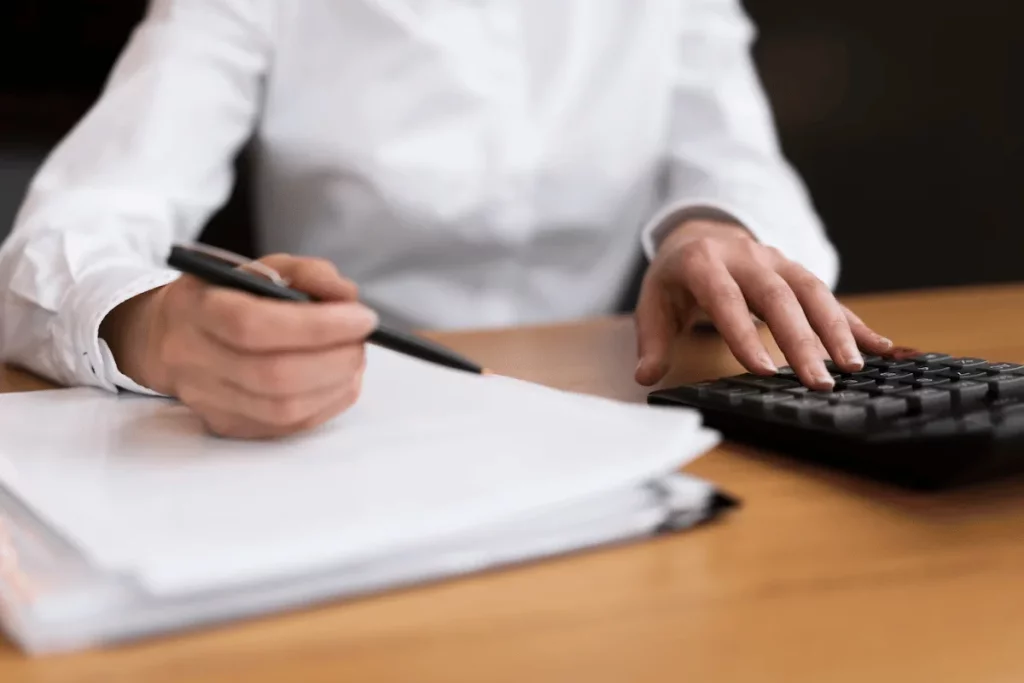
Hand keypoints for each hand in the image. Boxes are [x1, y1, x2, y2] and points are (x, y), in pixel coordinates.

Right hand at [101, 254, 378, 438]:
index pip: (255, 325)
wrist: (170, 337)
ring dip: (335, 385)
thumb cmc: (225, 297)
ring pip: (282, 409)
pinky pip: (286, 427)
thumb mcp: (260, 269)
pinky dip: (326, 405)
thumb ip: (307, 274)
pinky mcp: (227, 426)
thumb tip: (346, 298)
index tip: (362, 317)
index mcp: (196, 309)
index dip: (317, 325)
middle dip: (334, 359)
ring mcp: (207, 400)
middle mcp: (193, 359)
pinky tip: (339, 382)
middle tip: (362, 341)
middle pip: (273, 375)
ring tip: (354, 360)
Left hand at [634, 220, 892, 389]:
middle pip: (778, 297)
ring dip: (836, 330)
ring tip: (854, 367)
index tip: (764, 370)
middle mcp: (746, 257)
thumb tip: (647, 377)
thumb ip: (653, 341)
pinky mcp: (797, 272)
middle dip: (801, 340)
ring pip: (812, 292)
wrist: (700, 232)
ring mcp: (777, 261)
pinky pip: (830, 297)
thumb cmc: (676, 277)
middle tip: (818, 380)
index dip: (744, 335)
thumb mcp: (654, 303)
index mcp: (704, 263)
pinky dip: (855, 323)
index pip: (726, 299)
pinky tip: (879, 348)